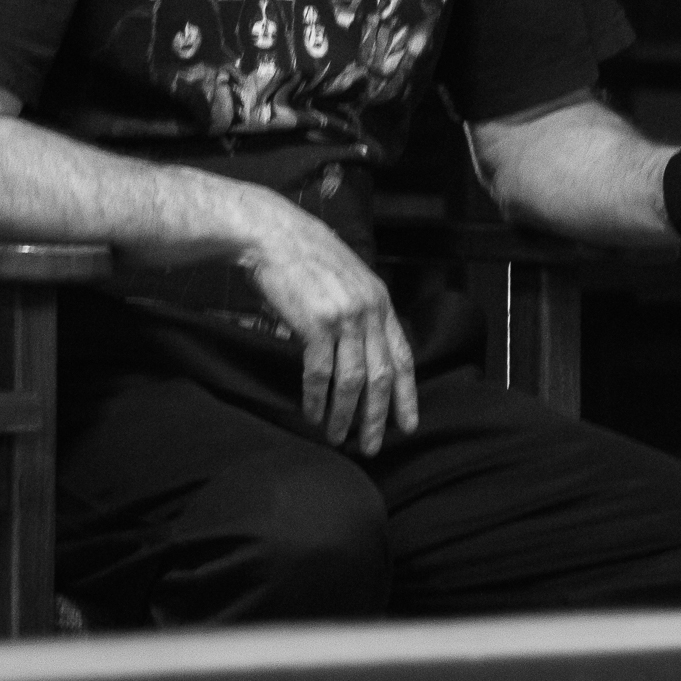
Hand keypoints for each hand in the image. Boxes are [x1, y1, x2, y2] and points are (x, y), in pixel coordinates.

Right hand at [237, 193, 417, 453]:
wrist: (272, 234)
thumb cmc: (304, 257)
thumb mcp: (348, 279)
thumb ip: (360, 311)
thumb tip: (364, 351)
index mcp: (380, 301)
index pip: (403, 357)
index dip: (407, 395)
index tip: (408, 424)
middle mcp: (369, 310)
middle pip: (382, 376)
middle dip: (378, 416)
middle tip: (372, 446)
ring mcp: (344, 316)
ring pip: (353, 380)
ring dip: (345, 414)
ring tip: (338, 436)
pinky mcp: (316, 323)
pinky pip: (320, 373)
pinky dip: (316, 398)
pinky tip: (312, 413)